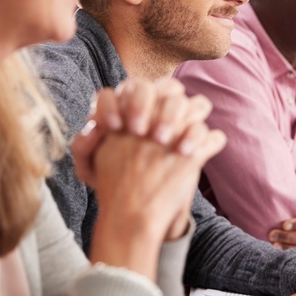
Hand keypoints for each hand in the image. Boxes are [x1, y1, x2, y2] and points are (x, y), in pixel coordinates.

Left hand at [72, 77, 214, 187]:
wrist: (137, 210)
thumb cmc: (113, 182)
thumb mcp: (91, 169)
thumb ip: (83, 147)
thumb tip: (93, 129)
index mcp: (134, 108)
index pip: (126, 88)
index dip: (117, 103)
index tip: (113, 127)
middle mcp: (162, 112)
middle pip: (164, 85)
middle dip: (147, 104)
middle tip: (137, 131)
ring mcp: (184, 129)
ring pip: (196, 102)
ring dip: (177, 115)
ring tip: (162, 141)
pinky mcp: (200, 150)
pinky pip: (212, 136)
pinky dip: (201, 139)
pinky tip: (185, 153)